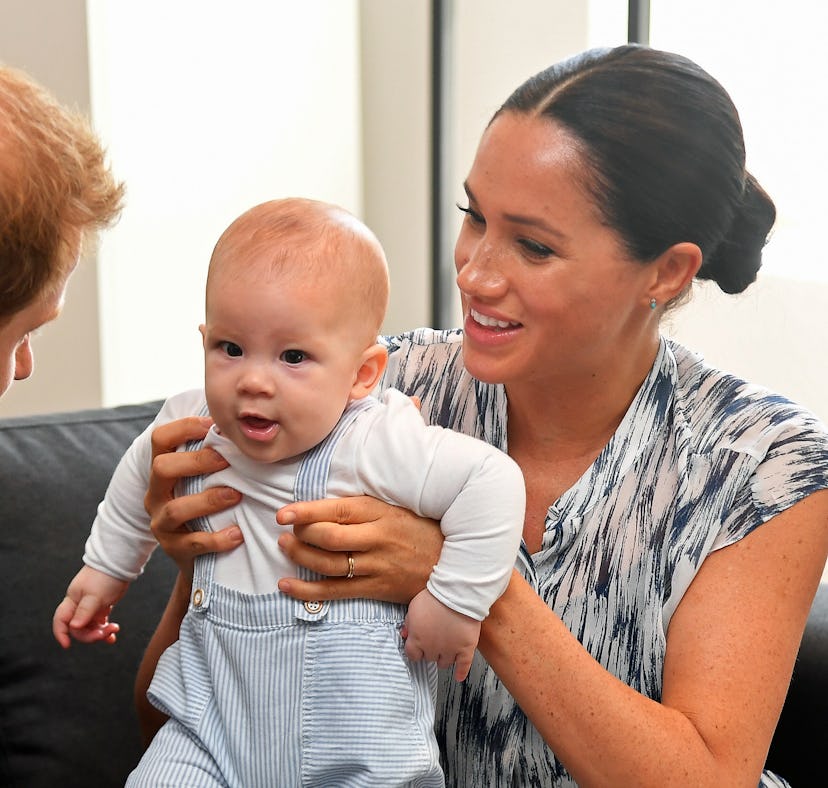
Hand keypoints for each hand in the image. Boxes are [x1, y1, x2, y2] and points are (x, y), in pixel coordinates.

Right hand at [52, 565, 127, 647]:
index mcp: (72, 600)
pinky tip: (112, 635)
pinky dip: (105, 629)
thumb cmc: (105, 577)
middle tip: (104, 634)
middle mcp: (79, 605)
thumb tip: (74, 627)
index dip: (61, 633)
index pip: (61, 620)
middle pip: (78, 628)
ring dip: (100, 633)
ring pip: (90, 627)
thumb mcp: (94, 596)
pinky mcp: (102, 606)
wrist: (120, 563)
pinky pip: (100, 623)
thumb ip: (84, 612)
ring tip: (114, 629)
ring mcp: (91, 606)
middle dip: (90, 634)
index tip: (67, 645)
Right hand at [145, 416, 243, 579]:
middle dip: (195, 461)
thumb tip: (244, 422)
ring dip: (208, 500)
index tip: (213, 424)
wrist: (202, 555)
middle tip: (226, 460)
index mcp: (163, 471)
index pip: (161, 439)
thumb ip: (216, 454)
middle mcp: (156, 494)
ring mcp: (161, 523)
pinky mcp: (174, 549)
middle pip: (161, 468)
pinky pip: (192, 543)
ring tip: (236, 496)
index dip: (184, 427)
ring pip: (175, 509)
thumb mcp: (206, 478)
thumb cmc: (209, 505)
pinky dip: (217, 539)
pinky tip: (238, 534)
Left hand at [275, 496, 442, 604]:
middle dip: (300, 534)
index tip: (283, 513)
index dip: (306, 512)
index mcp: (381, 513)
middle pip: (329, 538)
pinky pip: (335, 592)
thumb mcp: (395, 508)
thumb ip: (363, 507)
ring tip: (284, 548)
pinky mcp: (376, 589)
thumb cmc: (419, 530)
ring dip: (300, 557)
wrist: (453, 564)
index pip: (337, 510)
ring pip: (328, 564)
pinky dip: (307, 590)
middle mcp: (378, 539)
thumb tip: (323, 504)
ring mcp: (377, 566)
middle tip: (285, 531)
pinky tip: (287, 585)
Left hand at [403, 589, 479, 680]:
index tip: (418, 648)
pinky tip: (459, 676)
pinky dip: (461, 672)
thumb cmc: (435, 597)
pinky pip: (464, 665)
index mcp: (417, 639)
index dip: (416, 650)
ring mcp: (450, 650)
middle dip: (430, 650)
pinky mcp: (466, 648)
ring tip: (446, 651)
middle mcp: (432, 648)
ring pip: (444, 663)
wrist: (457, 593)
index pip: (412, 655)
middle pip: (429, 658)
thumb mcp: (414, 607)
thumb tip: (404, 634)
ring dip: (444, 658)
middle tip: (434, 642)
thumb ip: (408, 623)